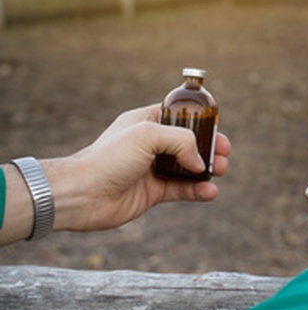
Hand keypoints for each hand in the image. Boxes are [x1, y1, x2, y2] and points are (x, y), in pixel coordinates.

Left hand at [47, 103, 230, 232]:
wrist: (81, 194)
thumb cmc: (108, 158)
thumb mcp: (148, 135)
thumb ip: (182, 141)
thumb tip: (199, 162)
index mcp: (146, 122)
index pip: (179, 115)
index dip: (200, 120)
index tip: (217, 126)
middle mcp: (150, 145)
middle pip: (189, 143)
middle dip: (210, 146)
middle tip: (224, 152)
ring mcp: (152, 169)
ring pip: (189, 167)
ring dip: (208, 169)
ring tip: (222, 170)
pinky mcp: (153, 192)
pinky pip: (182, 190)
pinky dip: (198, 191)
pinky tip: (210, 192)